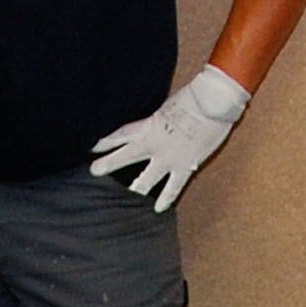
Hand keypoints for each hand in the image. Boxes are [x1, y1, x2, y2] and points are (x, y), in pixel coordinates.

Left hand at [89, 62, 248, 212]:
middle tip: (94, 171)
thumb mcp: (168, 106)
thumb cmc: (194, 97)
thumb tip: (158, 122)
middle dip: (109, 164)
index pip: (121, 134)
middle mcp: (154, 143)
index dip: (107, 141)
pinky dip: (166, 198)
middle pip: (125, 156)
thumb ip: (160, 118)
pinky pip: (173, 187)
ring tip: (126, 197)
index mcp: (149, 125)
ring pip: (146, 178)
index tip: (93, 147)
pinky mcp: (185, 166)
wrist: (212, 103)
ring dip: (136, 188)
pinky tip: (158, 209)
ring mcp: (168, 157)